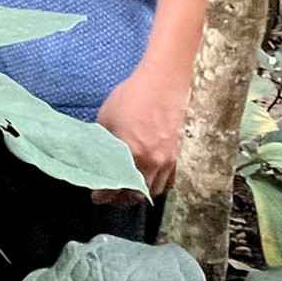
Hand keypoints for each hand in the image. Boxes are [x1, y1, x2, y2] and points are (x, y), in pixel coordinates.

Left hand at [94, 60, 189, 202]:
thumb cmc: (134, 95)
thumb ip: (103, 141)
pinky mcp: (185, 156)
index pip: (116, 186)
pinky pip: (172, 180)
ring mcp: (173, 161)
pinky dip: (159, 185)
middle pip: (138, 194)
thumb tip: (96, 154)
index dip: (105, 195)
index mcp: (133, 154)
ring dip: (141, 194)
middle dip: (123, 199)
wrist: (166, 81)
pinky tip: (152, 181)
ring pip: (156, 189)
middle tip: (112, 198)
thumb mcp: (107, 117)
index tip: (96, 197)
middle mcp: (155, 163)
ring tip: (129, 192)